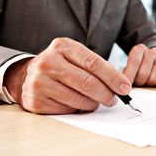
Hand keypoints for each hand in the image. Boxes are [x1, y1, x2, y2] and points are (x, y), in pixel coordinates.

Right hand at [4, 38, 131, 113]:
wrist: (29, 74)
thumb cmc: (62, 65)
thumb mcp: (76, 57)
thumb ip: (96, 67)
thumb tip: (121, 85)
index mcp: (63, 46)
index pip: (94, 63)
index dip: (113, 77)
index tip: (125, 87)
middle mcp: (48, 61)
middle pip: (87, 82)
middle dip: (107, 93)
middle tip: (115, 99)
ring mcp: (39, 81)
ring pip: (78, 99)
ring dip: (93, 103)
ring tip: (97, 101)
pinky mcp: (35, 100)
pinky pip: (66, 109)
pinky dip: (77, 109)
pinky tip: (77, 103)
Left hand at [123, 44, 155, 86]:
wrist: (155, 64)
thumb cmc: (139, 68)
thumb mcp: (130, 68)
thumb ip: (125, 75)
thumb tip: (120, 87)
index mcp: (139, 49)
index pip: (134, 61)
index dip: (129, 75)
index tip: (126, 87)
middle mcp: (151, 52)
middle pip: (144, 73)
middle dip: (139, 82)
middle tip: (138, 84)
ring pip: (154, 78)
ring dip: (149, 84)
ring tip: (147, 82)